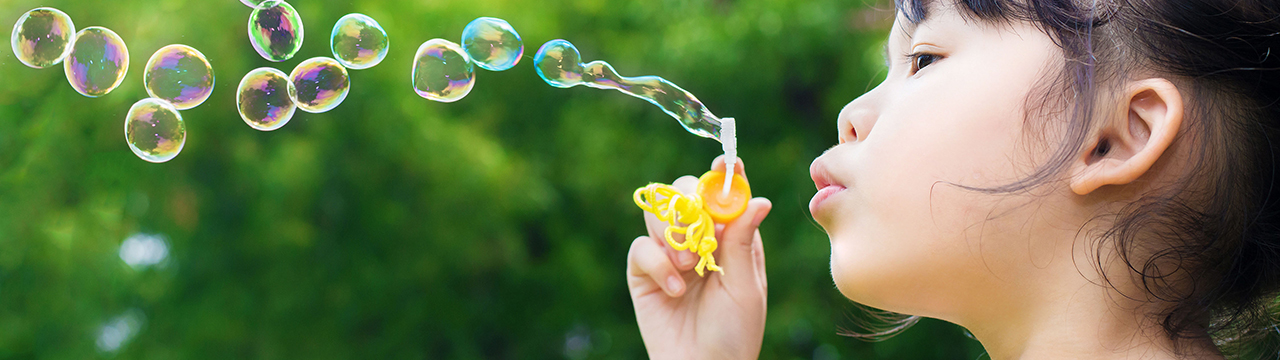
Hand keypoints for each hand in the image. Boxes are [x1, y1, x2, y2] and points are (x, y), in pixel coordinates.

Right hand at [627, 156, 772, 359]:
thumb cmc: (733, 334)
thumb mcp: (745, 286)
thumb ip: (743, 242)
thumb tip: (758, 198)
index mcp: (732, 238)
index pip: (725, 195)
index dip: (723, 175)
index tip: (724, 162)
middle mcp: (699, 240)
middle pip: (684, 193)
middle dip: (689, 203)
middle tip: (699, 229)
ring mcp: (669, 254)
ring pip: (657, 212)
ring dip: (672, 233)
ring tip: (689, 265)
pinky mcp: (643, 273)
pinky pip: (640, 248)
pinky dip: (657, 263)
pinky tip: (675, 289)